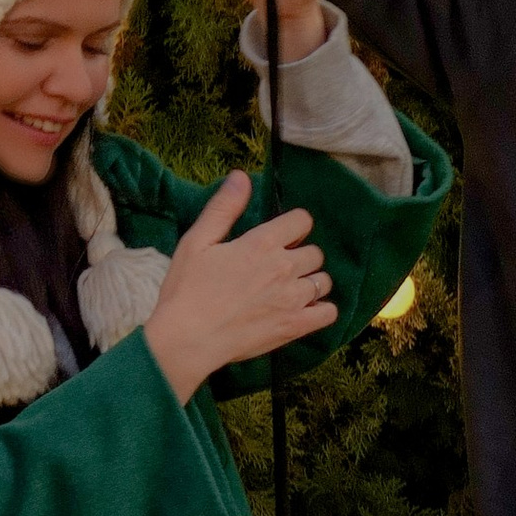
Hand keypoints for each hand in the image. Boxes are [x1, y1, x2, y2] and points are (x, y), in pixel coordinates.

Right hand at [142, 173, 335, 399]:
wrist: (187, 339)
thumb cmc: (187, 290)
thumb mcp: (197, 241)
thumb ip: (223, 208)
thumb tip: (242, 176)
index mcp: (262, 243)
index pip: (302, 220)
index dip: (293, 226)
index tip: (281, 237)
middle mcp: (284, 268)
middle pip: (315, 252)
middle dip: (301, 254)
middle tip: (279, 267)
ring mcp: (293, 299)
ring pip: (324, 281)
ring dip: (311, 281)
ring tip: (290, 289)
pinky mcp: (295, 327)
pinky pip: (329, 313)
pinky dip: (322, 309)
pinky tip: (305, 310)